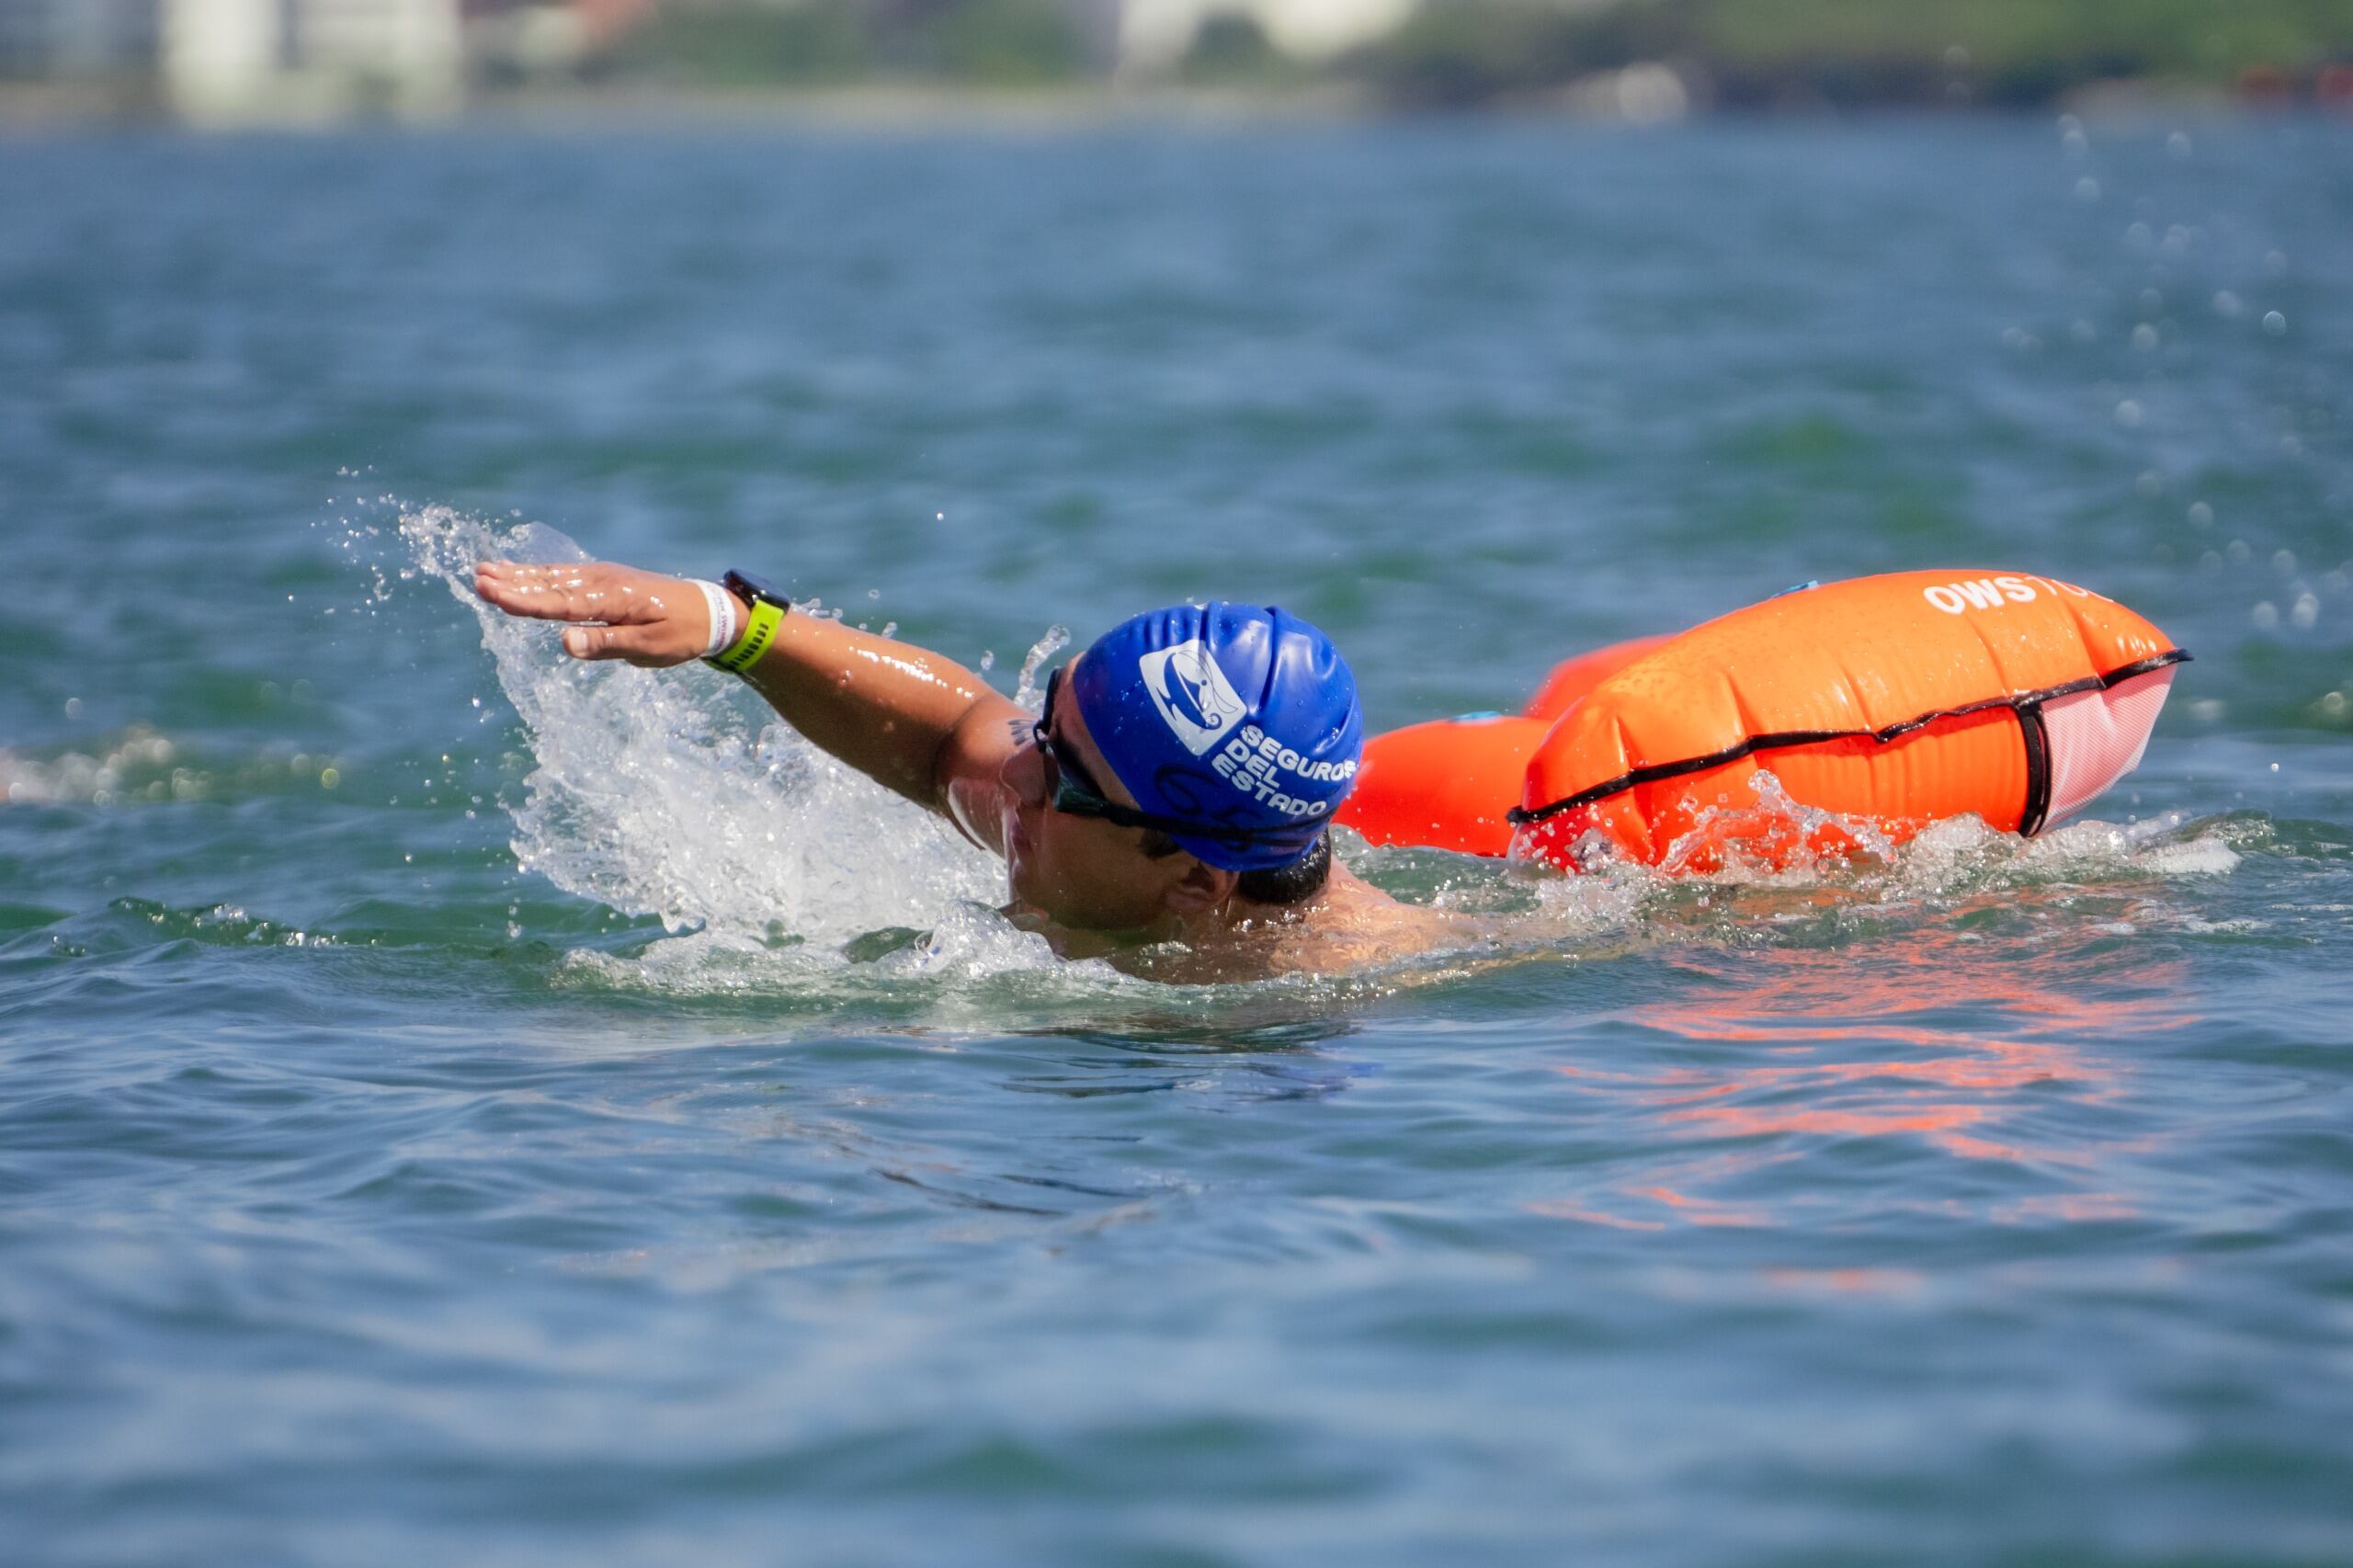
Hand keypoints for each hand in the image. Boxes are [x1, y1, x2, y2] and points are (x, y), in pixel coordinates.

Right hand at [473, 559, 733, 667]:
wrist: (710, 611)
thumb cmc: (681, 634)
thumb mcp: (648, 648)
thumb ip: (606, 645)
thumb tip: (565, 642)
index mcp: (611, 599)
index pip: (559, 603)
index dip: (523, 600)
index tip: (491, 593)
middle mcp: (602, 582)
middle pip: (549, 584)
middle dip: (512, 583)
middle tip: (476, 578)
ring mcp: (603, 577)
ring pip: (554, 577)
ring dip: (520, 575)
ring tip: (486, 570)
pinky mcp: (606, 580)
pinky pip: (566, 576)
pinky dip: (540, 574)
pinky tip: (521, 573)